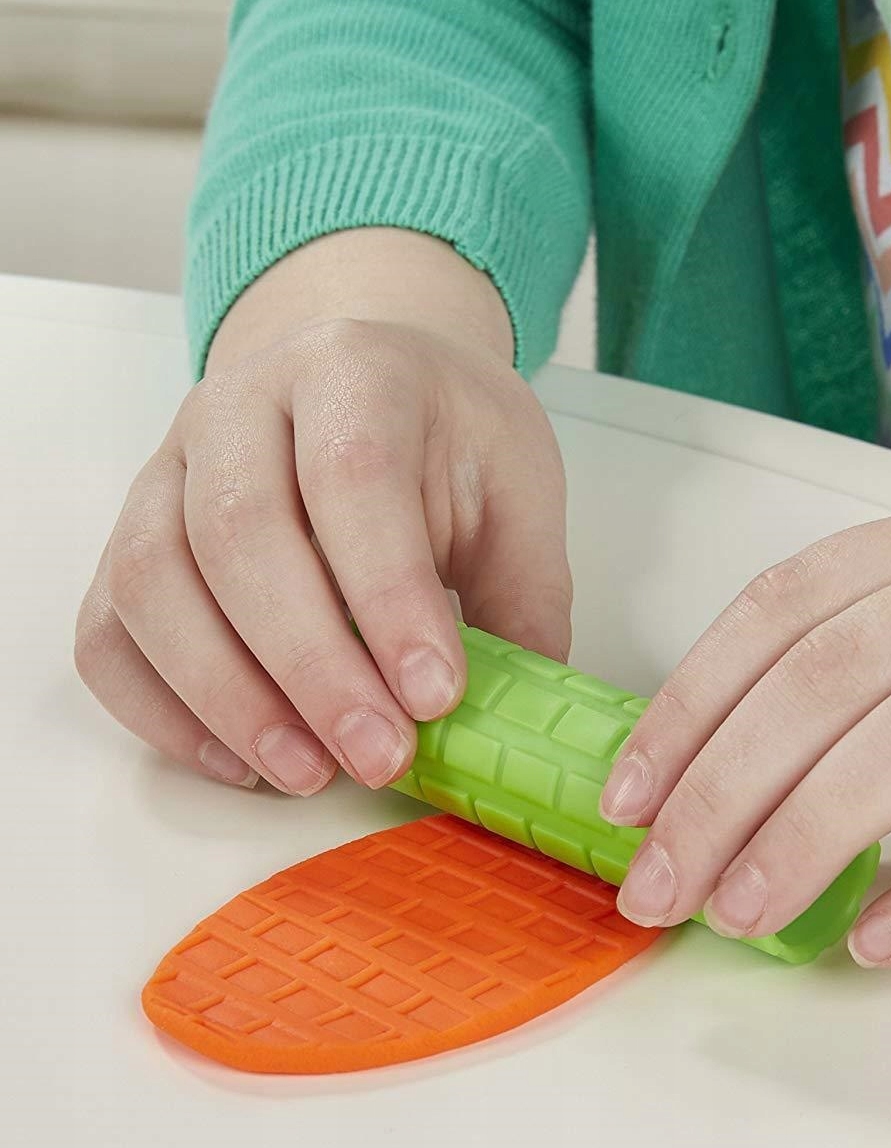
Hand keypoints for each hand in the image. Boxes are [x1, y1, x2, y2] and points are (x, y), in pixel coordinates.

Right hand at [75, 230, 570, 794]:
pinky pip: (108, 629)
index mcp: (352, 373)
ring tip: (310, 773)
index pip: (355, 478)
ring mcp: (166, 468)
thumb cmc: (445, 437)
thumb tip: (518, 720)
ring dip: (227, 698)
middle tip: (377, 756)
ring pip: (154, 583)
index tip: (435, 696)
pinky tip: (239, 761)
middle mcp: (238, 406)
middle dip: (311, 666)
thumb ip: (524, 594)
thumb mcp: (517, 489)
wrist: (366, 378)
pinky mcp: (127, 535)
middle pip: (241, 534)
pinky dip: (161, 710)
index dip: (389, 597)